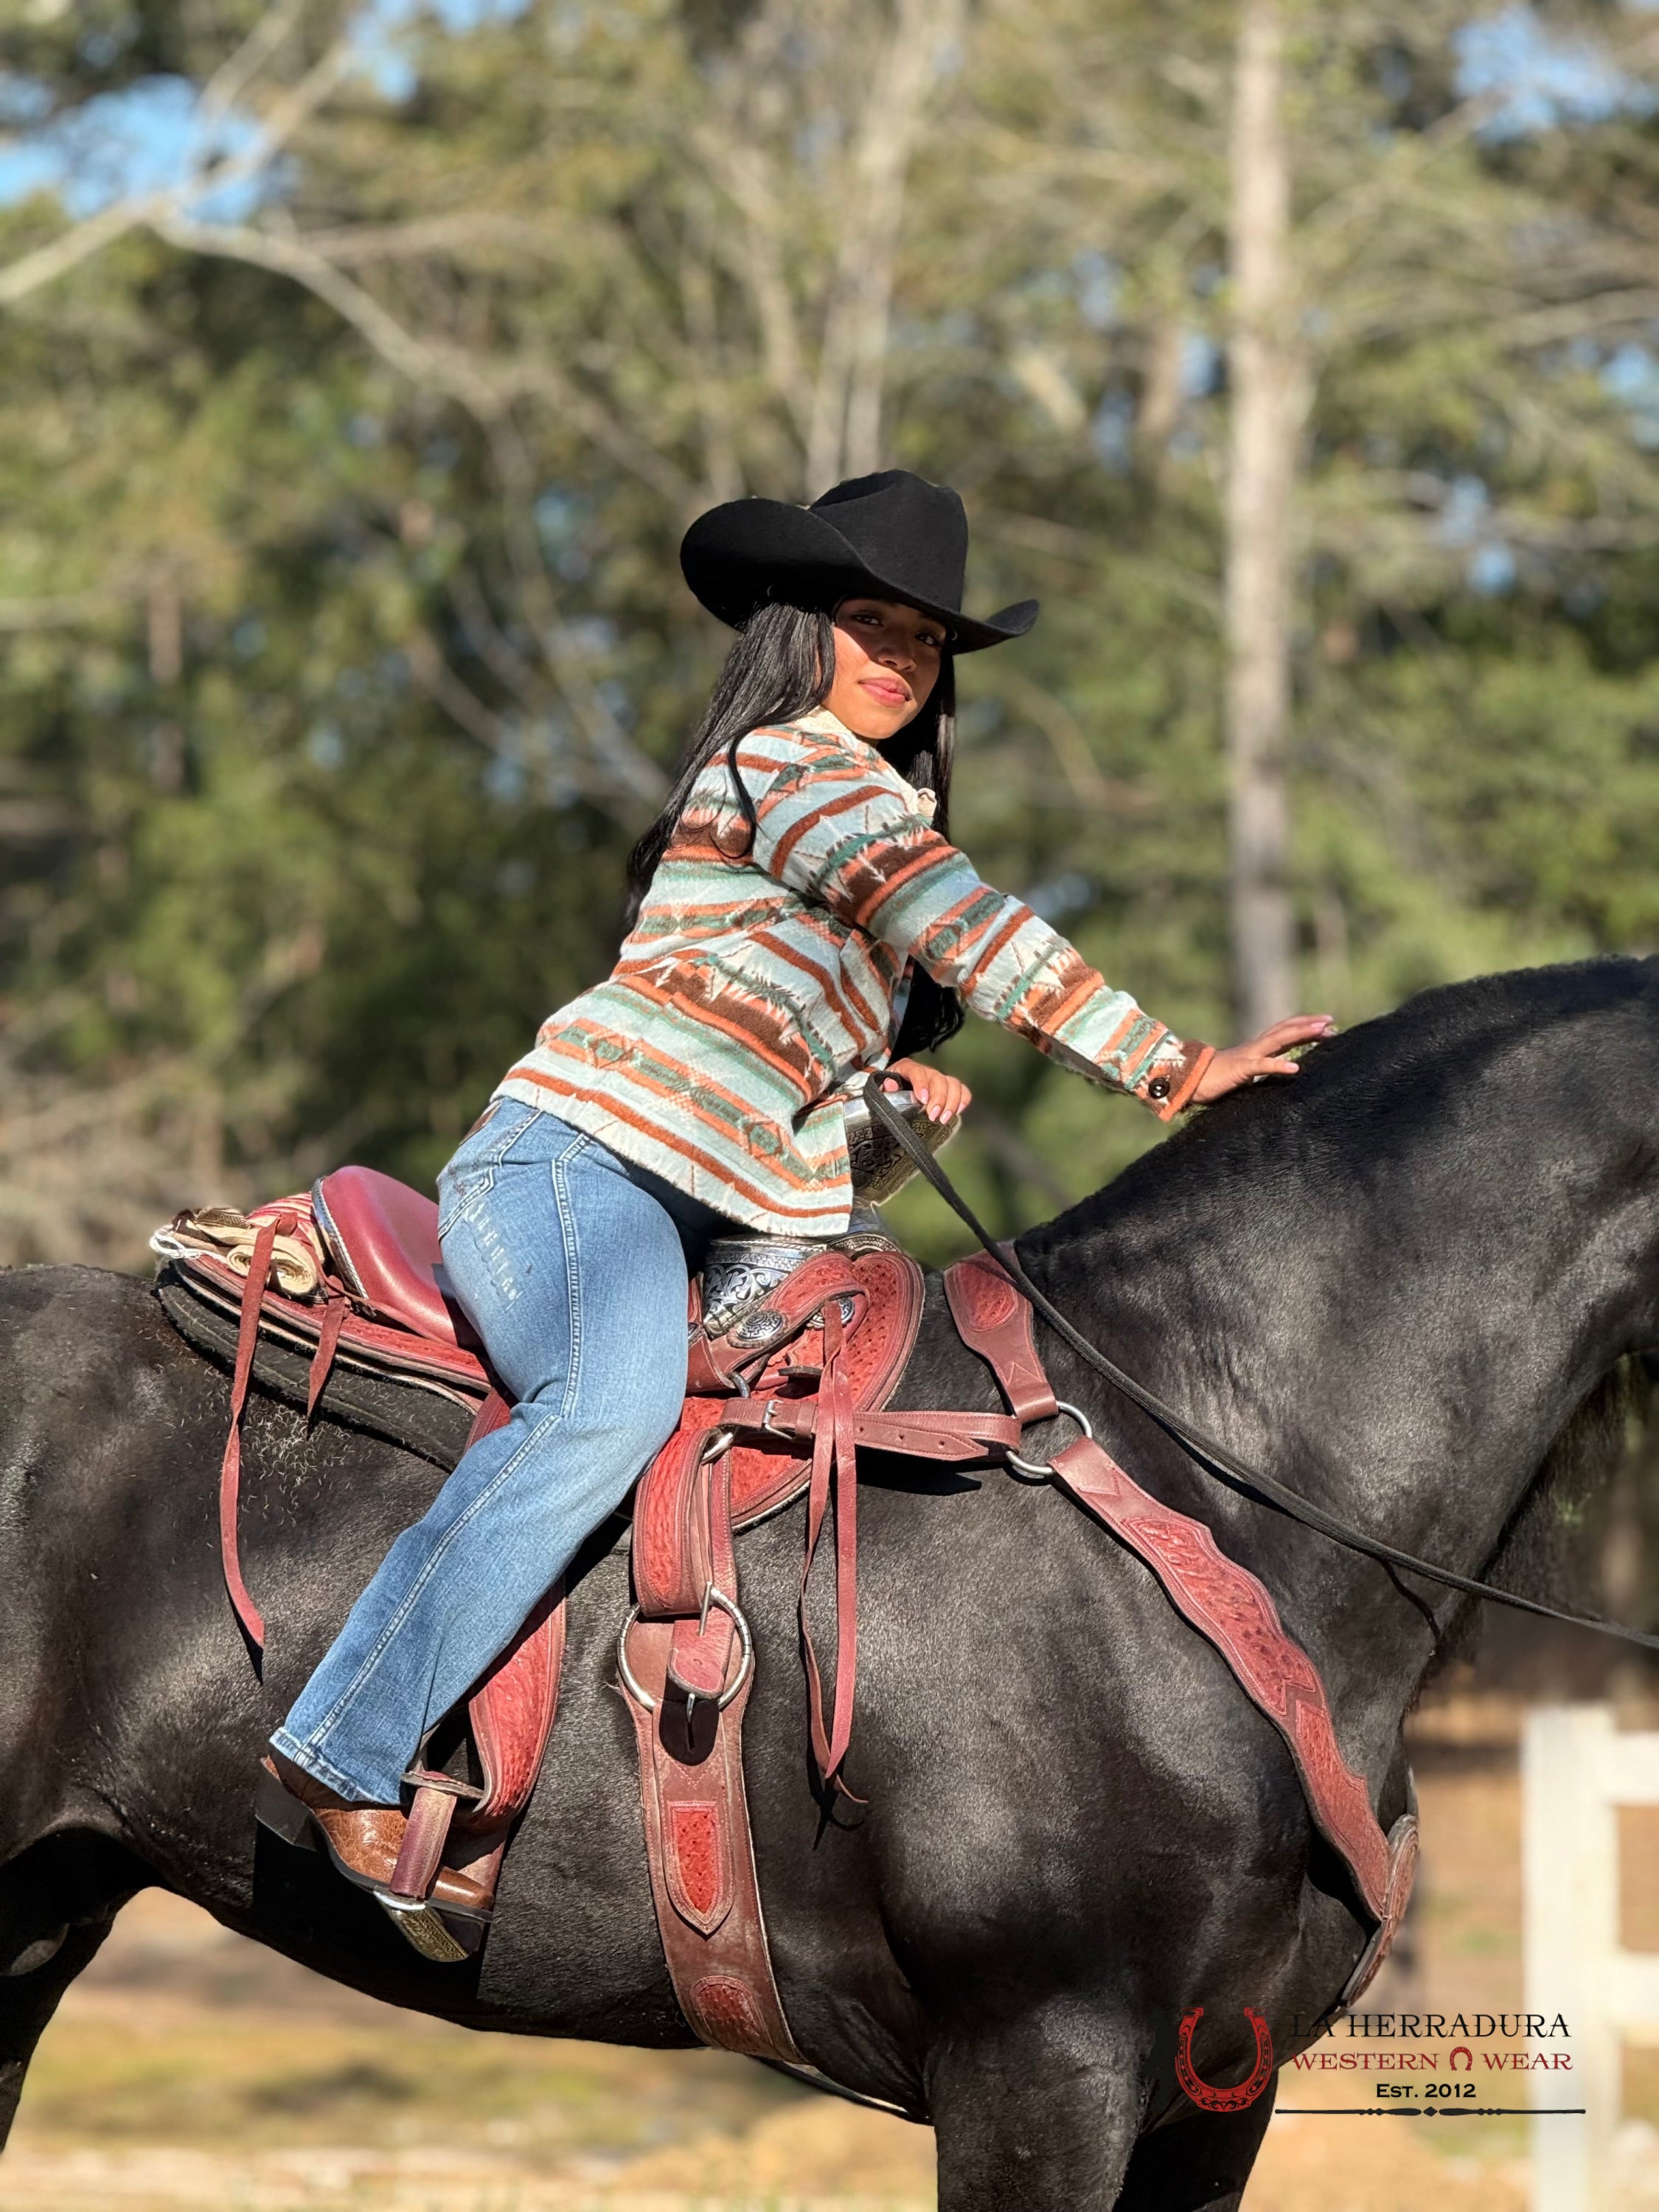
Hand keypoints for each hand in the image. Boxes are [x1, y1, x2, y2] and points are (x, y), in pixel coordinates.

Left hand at [883, 1057, 971, 1123]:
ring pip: (953, 1083)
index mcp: (907, 1068)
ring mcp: (938, 1079)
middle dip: (939, 1098)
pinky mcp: (948, 1088)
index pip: (917, 1071)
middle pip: (938, 1079)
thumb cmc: (888, 1095)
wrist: (894, 1097)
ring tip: (944, 1119)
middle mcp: (925, 1071)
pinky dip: (963, 1099)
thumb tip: (890, 1085)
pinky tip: (957, 1111)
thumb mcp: (880, 1092)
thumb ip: (884, 1090)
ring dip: (952, 1101)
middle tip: (934, 1116)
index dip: (922, 1084)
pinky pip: (962, 1089)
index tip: (923, 1100)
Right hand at [1191, 1015, 1335, 1103]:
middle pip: (1286, 1028)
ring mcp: (1248, 1056)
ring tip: (1322, 1031)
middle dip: (1309, 1024)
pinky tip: (1295, 1069)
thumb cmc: (1215, 1080)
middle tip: (1331, 1022)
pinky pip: (1262, 1066)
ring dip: (1302, 1033)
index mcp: (1256, 1048)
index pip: (1285, 1031)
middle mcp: (1255, 1047)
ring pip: (1278, 1039)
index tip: (1327, 1027)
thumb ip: (1260, 1068)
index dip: (1305, 1026)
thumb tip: (1278, 1071)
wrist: (1188, 1081)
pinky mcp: (1240, 1069)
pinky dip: (1278, 1065)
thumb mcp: (1244, 1073)